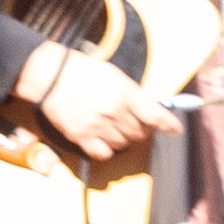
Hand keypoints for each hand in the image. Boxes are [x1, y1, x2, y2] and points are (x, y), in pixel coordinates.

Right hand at [24, 48, 168, 164]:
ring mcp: (97, 127)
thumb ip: (132, 94)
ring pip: (124, 144)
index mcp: (124, 94)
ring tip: (116, 127)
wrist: (49, 75)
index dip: (169, 125)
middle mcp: (114, 112)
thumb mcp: (114, 75)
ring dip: (125, 138)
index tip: (175, 129)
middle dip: (142, 129)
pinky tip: (104, 139)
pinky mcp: (81, 137)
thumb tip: (147, 108)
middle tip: (137, 123)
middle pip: (140, 133)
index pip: (156, 116)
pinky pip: (103, 153)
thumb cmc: (81, 69)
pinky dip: (107, 149)